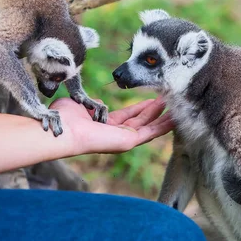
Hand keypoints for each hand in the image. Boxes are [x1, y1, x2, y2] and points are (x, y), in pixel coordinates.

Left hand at [49, 97, 173, 155]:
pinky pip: (151, 132)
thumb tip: (99, 103)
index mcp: (104, 126)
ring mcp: (124, 140)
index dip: (140, 108)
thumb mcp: (83, 105)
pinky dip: (164, 125)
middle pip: (141, 122)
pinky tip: (175, 118)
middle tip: (168, 98)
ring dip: (163, 117)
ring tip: (175, 105)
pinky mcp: (129, 142)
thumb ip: (93, 104)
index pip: (127, 116)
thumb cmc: (66, 118)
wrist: (64, 129)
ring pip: (149, 128)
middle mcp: (115, 135)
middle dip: (155, 110)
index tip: (152, 98)